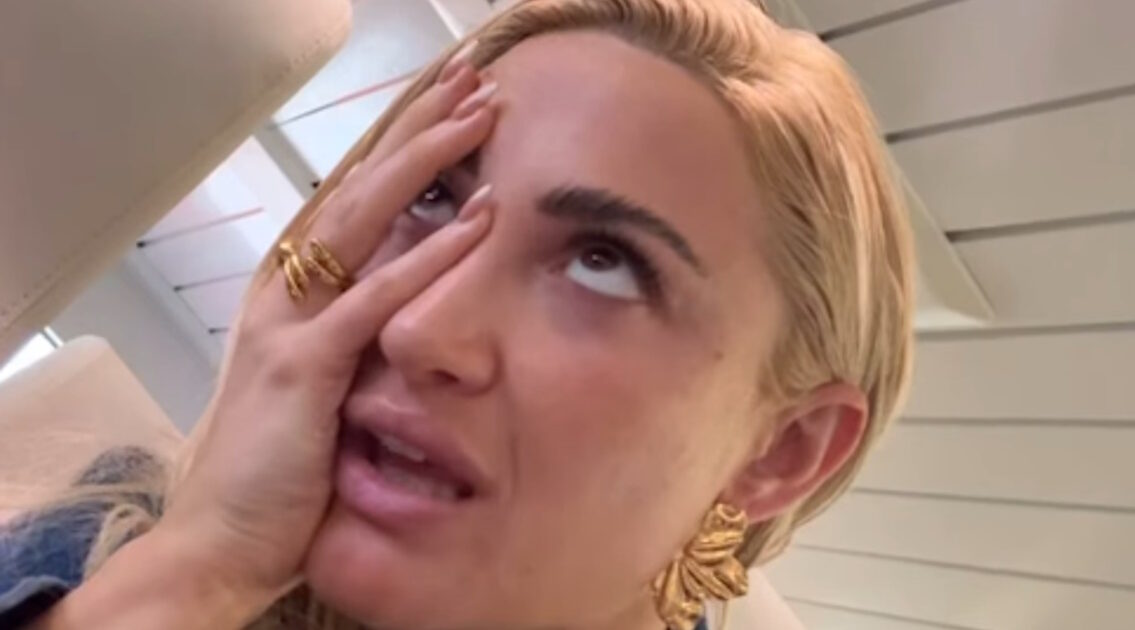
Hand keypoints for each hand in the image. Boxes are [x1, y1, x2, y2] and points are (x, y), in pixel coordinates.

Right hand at [153, 60, 499, 613]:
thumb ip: (360, 336)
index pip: (353, 198)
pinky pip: (376, 299)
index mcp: (289, 292)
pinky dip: (431, 257)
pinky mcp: (302, 367)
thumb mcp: (325, 384)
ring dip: (428, 160)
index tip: (448, 103)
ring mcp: (287, 323)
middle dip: (417, 127)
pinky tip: (481, 219)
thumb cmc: (278, 469)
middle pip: (359, 186)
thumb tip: (418, 302)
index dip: (399, 145)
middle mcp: (282, 291)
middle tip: (472, 79)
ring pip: (365, 219)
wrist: (218, 542)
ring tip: (482, 113)